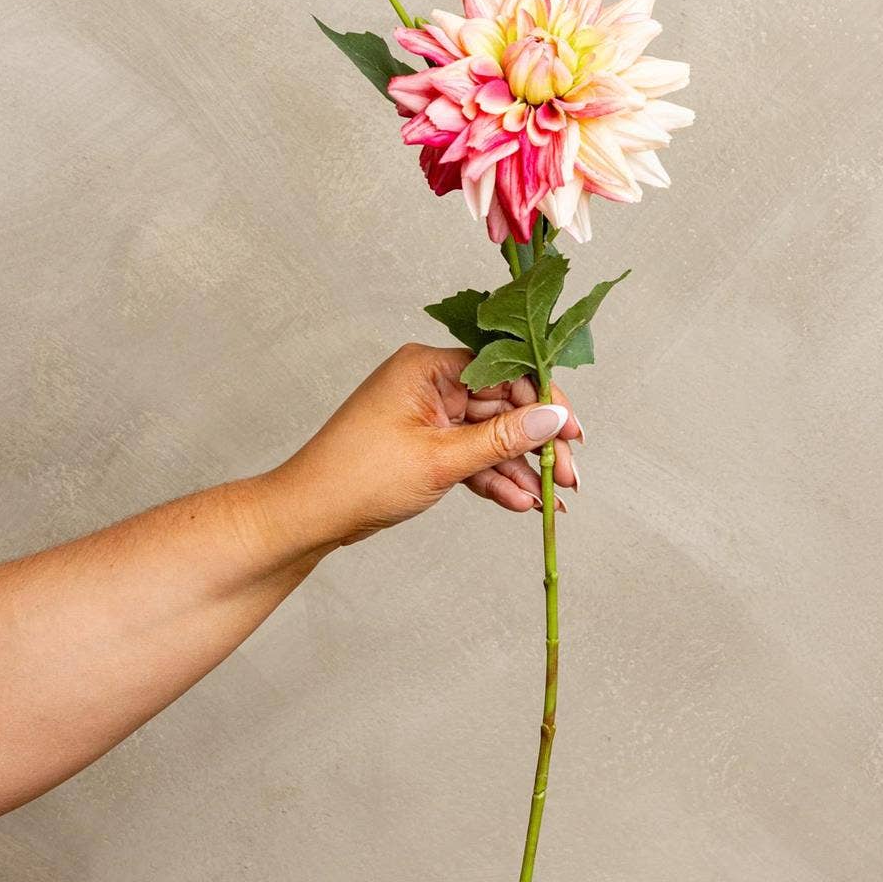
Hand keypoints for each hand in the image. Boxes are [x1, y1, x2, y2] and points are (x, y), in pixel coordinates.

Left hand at [277, 343, 582, 547]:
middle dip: (536, 444)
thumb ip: (502, 439)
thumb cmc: (359, 477)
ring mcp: (427, 416)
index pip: (503, 371)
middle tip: (569, 477)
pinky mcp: (425, 446)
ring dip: (519, 469)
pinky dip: (493, 479)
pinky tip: (521, 502)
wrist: (309, 515)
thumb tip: (553, 418)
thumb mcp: (441, 459)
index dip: (543, 402)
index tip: (572, 433)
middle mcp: (429, 384)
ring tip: (551, 501)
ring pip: (489, 437)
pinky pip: (470, 457)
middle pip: (501, 406)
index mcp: (427, 366)